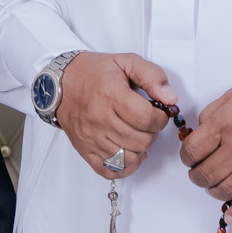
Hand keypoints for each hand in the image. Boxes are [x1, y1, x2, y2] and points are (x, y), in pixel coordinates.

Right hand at [54, 52, 175, 179]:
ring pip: (130, 158)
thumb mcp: (126, 62)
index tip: (159, 112)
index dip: (161, 117)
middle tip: (146, 121)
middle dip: (152, 132)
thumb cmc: (93, 72)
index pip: (147, 119)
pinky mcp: (85, 151)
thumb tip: (170, 99)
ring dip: (140, 148)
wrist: (61, 83)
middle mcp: (100, 119)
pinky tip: (128, 151)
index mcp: (111, 95)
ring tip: (136, 134)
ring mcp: (92, 138)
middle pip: (141, 140)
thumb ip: (152, 76)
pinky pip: (111, 171)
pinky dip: (125, 166)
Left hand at [179, 77, 231, 221]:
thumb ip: (212, 114)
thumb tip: (199, 133)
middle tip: (199, 174)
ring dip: (213, 191)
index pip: (193, 151)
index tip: (189, 159)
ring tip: (213, 187)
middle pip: (206, 173)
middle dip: (197, 177)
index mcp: (226, 124)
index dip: (186, 158)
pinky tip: (230, 214)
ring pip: (226, 190)